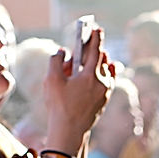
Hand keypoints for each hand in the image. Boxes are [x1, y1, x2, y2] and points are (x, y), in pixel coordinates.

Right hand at [44, 28, 113, 149]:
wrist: (69, 130)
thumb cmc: (59, 105)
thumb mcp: (51, 80)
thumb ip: (55, 61)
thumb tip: (62, 51)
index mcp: (90, 75)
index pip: (94, 50)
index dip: (94, 37)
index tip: (95, 27)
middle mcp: (102, 82)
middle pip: (101, 59)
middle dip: (95, 48)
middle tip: (90, 40)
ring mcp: (105, 91)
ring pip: (106, 70)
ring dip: (99, 61)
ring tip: (93, 57)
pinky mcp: (104, 100)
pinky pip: (107, 81)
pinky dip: (103, 73)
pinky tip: (99, 73)